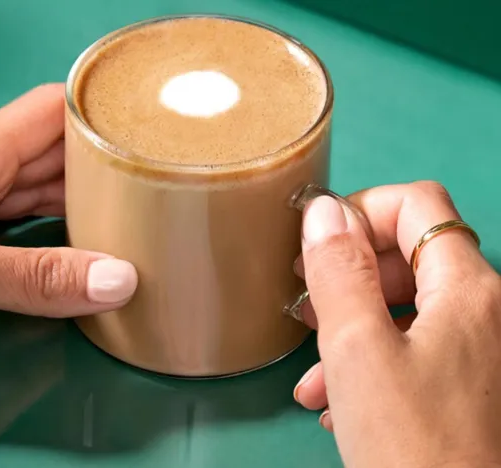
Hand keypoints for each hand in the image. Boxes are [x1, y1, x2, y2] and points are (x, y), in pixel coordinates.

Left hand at [0, 84, 136, 339]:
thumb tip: (118, 280)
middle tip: (156, 179)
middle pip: (54, 147)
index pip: (53, 107)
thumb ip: (33, 277)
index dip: (100, 109)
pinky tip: (77, 241)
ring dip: (83, 195)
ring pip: (39, 184)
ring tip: (133, 210)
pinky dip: (54, 225)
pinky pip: (20, 216)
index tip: (148, 127)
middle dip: (104, 159)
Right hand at [292, 182, 500, 467]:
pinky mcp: (468, 385)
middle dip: (351, 275)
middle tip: (306, 303)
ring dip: (354, 325)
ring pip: (408, 309)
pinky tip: (338, 401)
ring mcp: (480, 350)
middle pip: (411, 255)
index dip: (361, 212)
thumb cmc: (411, 445)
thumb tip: (325, 209)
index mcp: (468, 289)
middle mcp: (486, 310)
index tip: (316, 250)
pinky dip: (374, 360)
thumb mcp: (358, 351)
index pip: (417, 204)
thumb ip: (340, 272)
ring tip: (314, 369)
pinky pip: (417, 349)